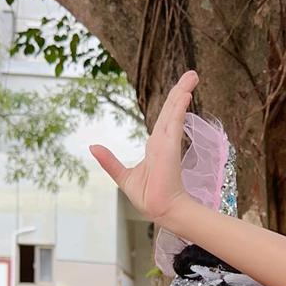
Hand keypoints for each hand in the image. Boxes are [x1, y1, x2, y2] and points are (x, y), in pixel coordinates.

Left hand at [89, 71, 198, 221]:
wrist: (159, 210)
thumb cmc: (147, 197)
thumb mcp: (124, 177)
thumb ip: (110, 161)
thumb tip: (93, 147)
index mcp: (156, 146)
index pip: (165, 119)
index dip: (173, 103)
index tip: (183, 91)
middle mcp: (163, 141)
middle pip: (171, 110)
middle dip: (181, 91)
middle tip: (193, 76)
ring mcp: (167, 143)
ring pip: (173, 112)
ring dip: (182, 93)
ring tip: (192, 77)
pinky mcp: (170, 147)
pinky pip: (174, 123)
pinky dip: (178, 108)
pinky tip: (184, 94)